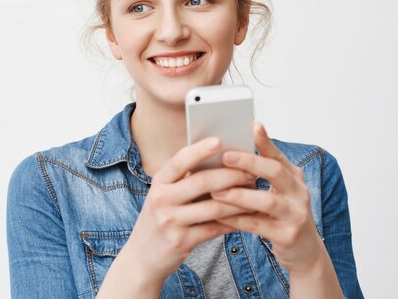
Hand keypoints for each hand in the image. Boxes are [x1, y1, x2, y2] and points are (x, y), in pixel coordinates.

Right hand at [123, 137, 256, 282]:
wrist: (142, 256)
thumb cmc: (160, 218)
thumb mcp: (164, 195)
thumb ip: (184, 180)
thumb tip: (220, 161)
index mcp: (159, 182)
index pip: (180, 161)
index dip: (200, 150)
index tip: (219, 140)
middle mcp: (162, 199)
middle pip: (202, 181)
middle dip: (231, 175)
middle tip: (251, 172)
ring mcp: (170, 221)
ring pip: (214, 207)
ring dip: (239, 200)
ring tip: (254, 194)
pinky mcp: (181, 241)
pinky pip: (215, 229)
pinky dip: (234, 222)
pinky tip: (246, 217)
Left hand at [211, 123, 323, 273]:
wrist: (304, 251)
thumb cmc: (281, 216)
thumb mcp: (277, 192)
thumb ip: (259, 175)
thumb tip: (226, 153)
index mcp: (294, 178)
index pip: (278, 155)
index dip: (265, 141)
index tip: (253, 125)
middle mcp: (299, 193)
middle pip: (275, 171)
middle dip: (249, 162)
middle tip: (225, 156)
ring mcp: (296, 215)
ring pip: (266, 200)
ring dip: (238, 194)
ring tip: (216, 191)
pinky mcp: (288, 236)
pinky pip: (258, 225)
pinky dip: (236, 219)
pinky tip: (219, 216)